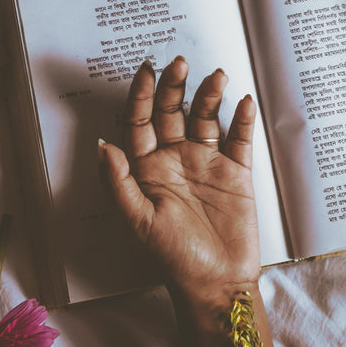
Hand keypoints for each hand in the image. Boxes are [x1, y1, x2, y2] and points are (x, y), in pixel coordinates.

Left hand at [100, 57, 259, 298]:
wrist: (216, 284)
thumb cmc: (173, 258)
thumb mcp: (138, 222)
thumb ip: (119, 182)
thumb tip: (103, 143)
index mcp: (147, 168)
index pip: (140, 121)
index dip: (142, 95)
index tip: (147, 70)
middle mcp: (175, 159)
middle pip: (172, 111)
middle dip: (175, 86)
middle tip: (180, 63)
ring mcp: (206, 162)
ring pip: (206, 117)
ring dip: (209, 95)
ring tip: (217, 76)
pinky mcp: (236, 172)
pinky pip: (239, 138)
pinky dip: (242, 119)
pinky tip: (243, 101)